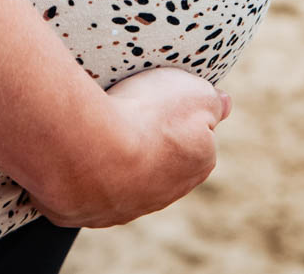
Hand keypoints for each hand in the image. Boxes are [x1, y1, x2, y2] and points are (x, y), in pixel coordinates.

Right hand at [29, 67, 231, 227]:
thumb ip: (214, 100)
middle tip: (131, 107)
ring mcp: (123, 206)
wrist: (94, 150)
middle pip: (159, 159)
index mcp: (197, 163)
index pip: (196, 136)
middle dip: (147, 136)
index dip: (178, 112)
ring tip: (103, 124)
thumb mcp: (196, 92)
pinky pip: (87, 185)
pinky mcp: (86, 211)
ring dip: (115, 153)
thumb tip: (224, 103)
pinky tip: (79, 147)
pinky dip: (84, 167)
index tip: (160, 98)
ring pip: (123, 175)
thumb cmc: (148, 117)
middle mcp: (164, 192)